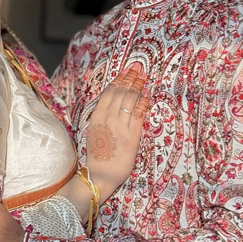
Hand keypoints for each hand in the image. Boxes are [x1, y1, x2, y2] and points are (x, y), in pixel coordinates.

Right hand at [86, 65, 148, 200]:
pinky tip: (147, 94)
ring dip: (138, 86)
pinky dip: (143, 102)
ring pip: (130, 101)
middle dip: (130, 78)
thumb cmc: (98, 155)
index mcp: (96, 117)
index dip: (119, 80)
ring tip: (144, 76)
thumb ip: (103, 118)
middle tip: (138, 67)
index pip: (109, 93)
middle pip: (121, 93)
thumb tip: (113, 105)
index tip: (126, 70)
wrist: (100, 174)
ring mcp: (119, 127)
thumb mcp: (94, 132)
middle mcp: (107, 119)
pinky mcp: (131, 136)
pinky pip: (138, 115)